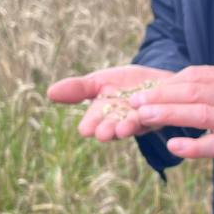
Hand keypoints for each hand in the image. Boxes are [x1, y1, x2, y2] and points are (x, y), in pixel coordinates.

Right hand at [47, 65, 173, 140]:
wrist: (157, 80)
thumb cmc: (124, 84)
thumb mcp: (99, 81)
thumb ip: (78, 89)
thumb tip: (49, 92)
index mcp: (105, 115)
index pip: (95, 122)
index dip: (92, 125)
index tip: (86, 129)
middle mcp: (123, 121)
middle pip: (114, 127)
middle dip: (109, 130)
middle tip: (103, 133)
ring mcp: (144, 119)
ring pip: (136, 124)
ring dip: (129, 126)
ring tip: (123, 127)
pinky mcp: (164, 113)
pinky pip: (159, 114)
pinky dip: (153, 112)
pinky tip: (146, 111)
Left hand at [127, 66, 213, 178]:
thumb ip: (213, 90)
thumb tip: (172, 90)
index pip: (195, 75)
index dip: (167, 83)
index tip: (144, 92)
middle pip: (193, 91)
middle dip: (160, 96)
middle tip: (135, 103)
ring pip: (199, 113)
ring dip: (168, 114)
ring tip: (143, 118)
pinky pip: (213, 145)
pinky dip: (191, 145)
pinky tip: (173, 146)